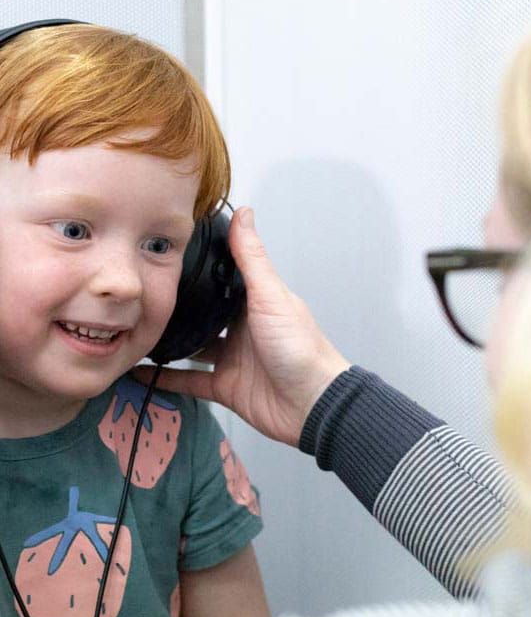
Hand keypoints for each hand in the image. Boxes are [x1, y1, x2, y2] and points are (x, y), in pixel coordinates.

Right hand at [134, 207, 350, 446]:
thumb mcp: (271, 296)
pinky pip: (189, 381)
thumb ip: (252, 258)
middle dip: (175, 305)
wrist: (312, 404)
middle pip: (202, 312)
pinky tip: (139, 371)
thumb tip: (243, 212)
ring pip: (191, 345)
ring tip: (132, 328)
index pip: (221, 278)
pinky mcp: (224, 386)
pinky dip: (165, 377)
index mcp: (254, 302)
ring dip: (166, 340)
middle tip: (137, 293)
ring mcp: (231, 357)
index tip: (164, 253)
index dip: (197, 267)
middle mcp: (241, 327)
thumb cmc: (300, 347)